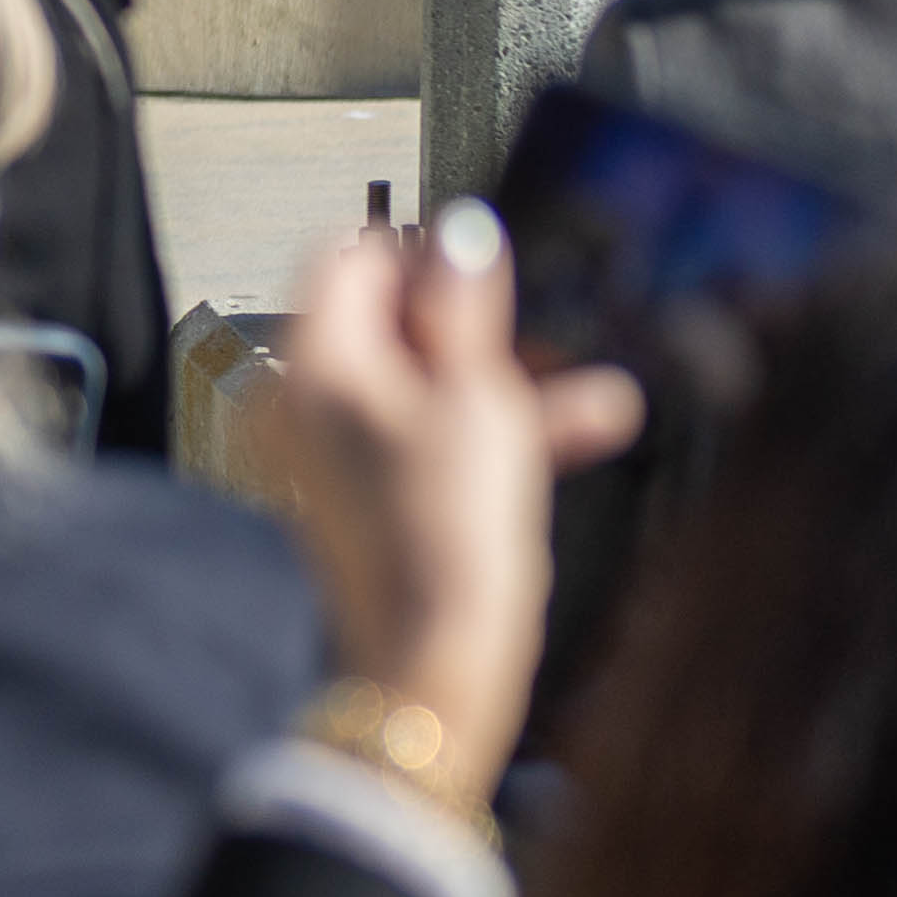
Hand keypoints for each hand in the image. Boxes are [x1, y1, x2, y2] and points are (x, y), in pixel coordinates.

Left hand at [265, 203, 647, 806]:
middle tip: (544, 331)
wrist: (434, 664)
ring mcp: (324, 457)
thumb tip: (460, 233)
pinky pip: (418, 442)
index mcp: (313, 364)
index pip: (345, 258)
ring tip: (596, 393)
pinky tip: (576, 436)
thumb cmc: (446, 537)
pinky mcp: (358, 502)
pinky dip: (483, 434)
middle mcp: (300, 404)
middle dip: (477, 326)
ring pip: (418, 388)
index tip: (484, 264)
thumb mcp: (477, 397)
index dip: (418, 252)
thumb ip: (464, 306)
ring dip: (503, 383)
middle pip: (386, 326)